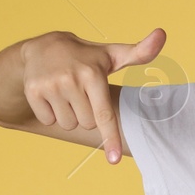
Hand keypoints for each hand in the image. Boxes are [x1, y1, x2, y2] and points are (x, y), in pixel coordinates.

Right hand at [18, 28, 164, 162]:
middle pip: (88, 123)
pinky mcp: (32, 91)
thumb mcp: (112, 54)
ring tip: (66, 93)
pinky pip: (48, 120)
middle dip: (87, 113)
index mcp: (93, 73)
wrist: (42, 47)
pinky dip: (51, 113)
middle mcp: (71, 79)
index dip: (111, 138)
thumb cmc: (86, 57)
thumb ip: (139, 51)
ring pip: (68, 124)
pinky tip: (51, 95)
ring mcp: (50, 86)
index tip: (114, 160)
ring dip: (69, 115)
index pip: (104, 115)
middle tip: (81, 92)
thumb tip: (162, 34)